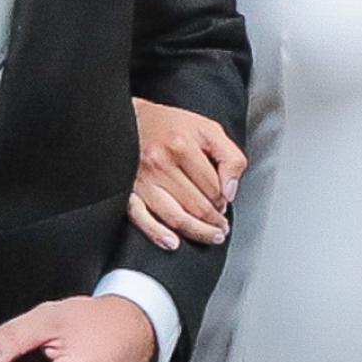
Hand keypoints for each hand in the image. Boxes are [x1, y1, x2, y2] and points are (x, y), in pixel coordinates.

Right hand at [127, 97, 246, 250]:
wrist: (133, 119)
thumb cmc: (170, 124)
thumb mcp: (208, 129)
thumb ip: (230, 157)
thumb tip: (231, 191)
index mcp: (181, 146)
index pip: (213, 187)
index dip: (224, 199)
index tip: (225, 202)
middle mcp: (160, 163)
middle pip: (196, 205)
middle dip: (214, 219)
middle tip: (221, 224)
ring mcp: (143, 179)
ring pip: (175, 217)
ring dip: (197, 232)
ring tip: (211, 235)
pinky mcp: (129, 191)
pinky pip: (142, 218)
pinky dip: (158, 234)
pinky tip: (173, 242)